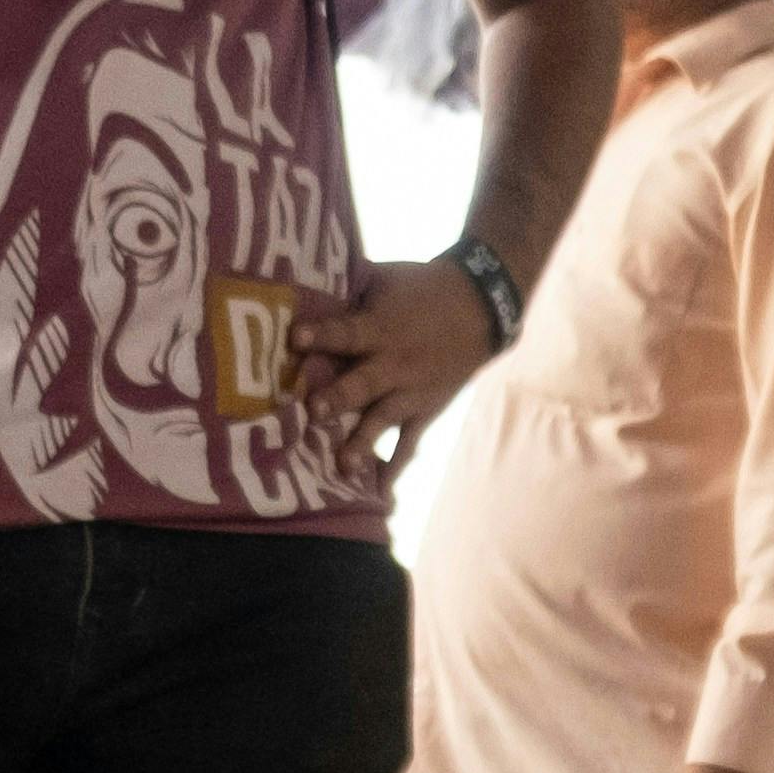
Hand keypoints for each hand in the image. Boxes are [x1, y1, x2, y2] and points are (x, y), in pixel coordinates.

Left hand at [285, 258, 498, 462]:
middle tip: (313, 412)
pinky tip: (379, 495)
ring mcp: (411, 392)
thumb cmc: (422, 286)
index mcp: (380, 327)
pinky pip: (408, 443)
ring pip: (383, 420)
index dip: (322, 334)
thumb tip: (302, 285)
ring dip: (363, 442)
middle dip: (339, 398)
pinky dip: (395, 468)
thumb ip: (350, 290)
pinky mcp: (424, 411)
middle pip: (363, 383)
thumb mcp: (385, 277)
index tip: (295, 338)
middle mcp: (395, 364)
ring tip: (343, 466)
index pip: (347, 331)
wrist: (479, 307)